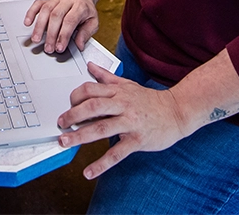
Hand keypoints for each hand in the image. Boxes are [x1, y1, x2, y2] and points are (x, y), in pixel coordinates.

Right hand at [23, 0, 98, 53]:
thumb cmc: (86, 11)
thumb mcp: (93, 22)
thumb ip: (86, 34)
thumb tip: (79, 45)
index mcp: (80, 7)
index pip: (70, 21)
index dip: (64, 35)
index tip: (59, 47)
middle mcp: (67, 1)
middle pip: (56, 16)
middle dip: (50, 34)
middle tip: (48, 48)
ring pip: (45, 10)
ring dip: (39, 26)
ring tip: (36, 39)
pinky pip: (37, 4)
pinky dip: (31, 13)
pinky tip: (27, 23)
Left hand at [57, 62, 189, 179]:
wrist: (178, 111)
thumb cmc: (150, 100)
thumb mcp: (128, 84)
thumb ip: (107, 77)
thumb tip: (90, 66)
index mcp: (118, 91)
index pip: (90, 90)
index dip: (75, 97)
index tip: (66, 106)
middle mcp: (122, 104)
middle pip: (93, 106)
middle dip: (72, 115)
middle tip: (60, 124)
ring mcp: (130, 122)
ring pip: (101, 128)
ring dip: (80, 136)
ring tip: (65, 142)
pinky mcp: (138, 140)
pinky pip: (117, 153)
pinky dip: (101, 164)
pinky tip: (89, 172)